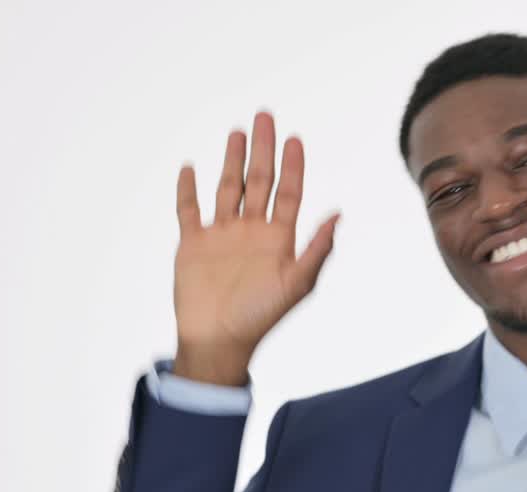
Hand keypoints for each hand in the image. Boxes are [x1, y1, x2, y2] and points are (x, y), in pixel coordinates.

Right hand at [173, 111, 339, 384]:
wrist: (219, 341)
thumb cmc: (261, 317)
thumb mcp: (297, 284)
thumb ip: (317, 249)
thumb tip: (338, 215)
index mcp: (278, 239)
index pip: (289, 193)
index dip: (293, 166)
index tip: (295, 139)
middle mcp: (252, 232)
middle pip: (259, 181)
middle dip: (263, 149)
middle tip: (266, 116)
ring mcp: (222, 235)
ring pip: (227, 188)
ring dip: (231, 160)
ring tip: (237, 132)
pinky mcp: (193, 244)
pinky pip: (188, 210)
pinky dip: (187, 189)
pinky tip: (190, 167)